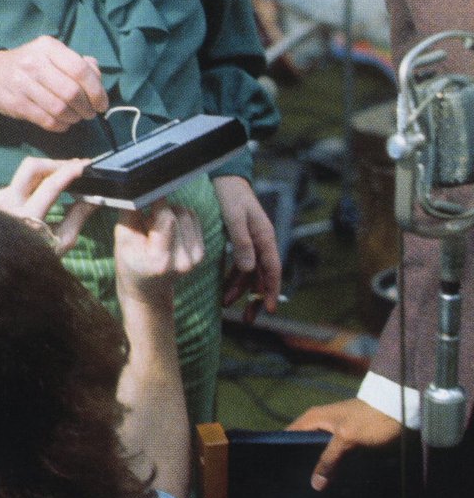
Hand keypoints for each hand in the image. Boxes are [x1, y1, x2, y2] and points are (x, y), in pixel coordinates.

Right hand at [0, 36, 108, 130]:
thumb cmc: (30, 64)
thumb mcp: (52, 55)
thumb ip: (78, 63)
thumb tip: (98, 79)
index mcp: (49, 47)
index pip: (80, 69)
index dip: (96, 90)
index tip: (102, 104)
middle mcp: (35, 63)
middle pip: (71, 92)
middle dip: (87, 108)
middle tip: (90, 113)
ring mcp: (23, 84)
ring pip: (60, 109)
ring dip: (74, 118)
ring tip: (77, 117)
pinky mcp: (17, 104)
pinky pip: (46, 120)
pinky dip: (60, 126)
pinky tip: (63, 123)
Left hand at [0, 156, 94, 252]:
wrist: (6, 267)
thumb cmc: (39, 258)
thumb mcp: (63, 241)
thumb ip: (79, 215)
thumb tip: (96, 197)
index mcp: (26, 217)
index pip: (50, 185)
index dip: (70, 172)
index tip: (85, 165)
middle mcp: (9, 203)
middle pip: (32, 167)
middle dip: (56, 164)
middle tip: (74, 167)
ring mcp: (0, 198)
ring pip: (26, 171)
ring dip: (48, 169)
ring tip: (66, 174)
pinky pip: (22, 179)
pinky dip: (39, 177)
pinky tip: (51, 182)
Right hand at [114, 203, 204, 306]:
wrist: (147, 289)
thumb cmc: (131, 263)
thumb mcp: (122, 240)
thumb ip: (131, 213)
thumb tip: (139, 188)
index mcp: (160, 260)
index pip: (167, 218)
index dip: (158, 201)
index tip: (150, 193)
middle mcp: (182, 261)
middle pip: (179, 213)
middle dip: (161, 210)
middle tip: (147, 221)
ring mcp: (195, 258)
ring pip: (188, 213)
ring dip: (171, 213)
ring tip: (157, 229)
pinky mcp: (201, 253)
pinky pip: (193, 220)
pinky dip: (180, 219)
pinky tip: (168, 232)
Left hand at [213, 176, 281, 311]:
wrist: (225, 178)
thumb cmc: (231, 196)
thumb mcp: (234, 218)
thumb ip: (242, 243)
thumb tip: (248, 269)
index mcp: (265, 237)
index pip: (272, 269)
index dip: (271, 290)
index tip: (269, 309)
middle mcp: (262, 242)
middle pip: (262, 276)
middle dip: (256, 298)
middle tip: (249, 319)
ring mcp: (252, 242)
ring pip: (250, 273)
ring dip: (241, 290)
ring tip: (227, 305)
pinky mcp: (241, 242)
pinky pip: (241, 265)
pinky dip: (234, 279)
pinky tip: (225, 290)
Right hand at [287, 399, 401, 490]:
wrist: (394, 409)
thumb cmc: (368, 419)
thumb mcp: (346, 438)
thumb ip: (329, 459)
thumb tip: (315, 483)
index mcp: (313, 417)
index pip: (289, 434)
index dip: (283, 450)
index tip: (280, 470)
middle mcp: (319, 421)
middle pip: (301, 444)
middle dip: (299, 461)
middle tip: (295, 483)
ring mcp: (331, 429)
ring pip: (316, 450)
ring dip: (315, 464)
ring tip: (311, 484)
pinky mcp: (343, 437)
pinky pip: (329, 452)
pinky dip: (328, 463)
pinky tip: (328, 477)